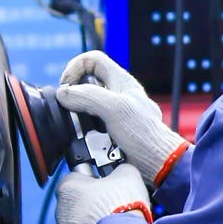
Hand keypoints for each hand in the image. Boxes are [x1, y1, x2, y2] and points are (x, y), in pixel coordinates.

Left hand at [55, 163, 151, 223]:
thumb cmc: (121, 208)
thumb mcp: (128, 175)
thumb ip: (121, 169)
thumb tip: (122, 171)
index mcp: (68, 188)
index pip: (76, 175)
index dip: (93, 178)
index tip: (106, 181)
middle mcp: (61, 211)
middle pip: (77, 201)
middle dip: (94, 201)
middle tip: (114, 203)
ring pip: (80, 223)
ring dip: (94, 222)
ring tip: (115, 222)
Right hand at [56, 51, 189, 185]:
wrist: (159, 164)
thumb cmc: (145, 135)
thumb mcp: (114, 109)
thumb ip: (88, 96)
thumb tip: (64, 94)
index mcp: (121, 81)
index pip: (92, 59)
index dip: (75, 68)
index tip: (66, 87)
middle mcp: (118, 94)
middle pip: (86, 85)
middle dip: (74, 98)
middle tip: (70, 111)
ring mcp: (115, 114)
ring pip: (86, 108)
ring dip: (79, 120)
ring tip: (83, 131)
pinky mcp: (112, 132)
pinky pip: (90, 129)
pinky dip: (85, 136)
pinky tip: (89, 144)